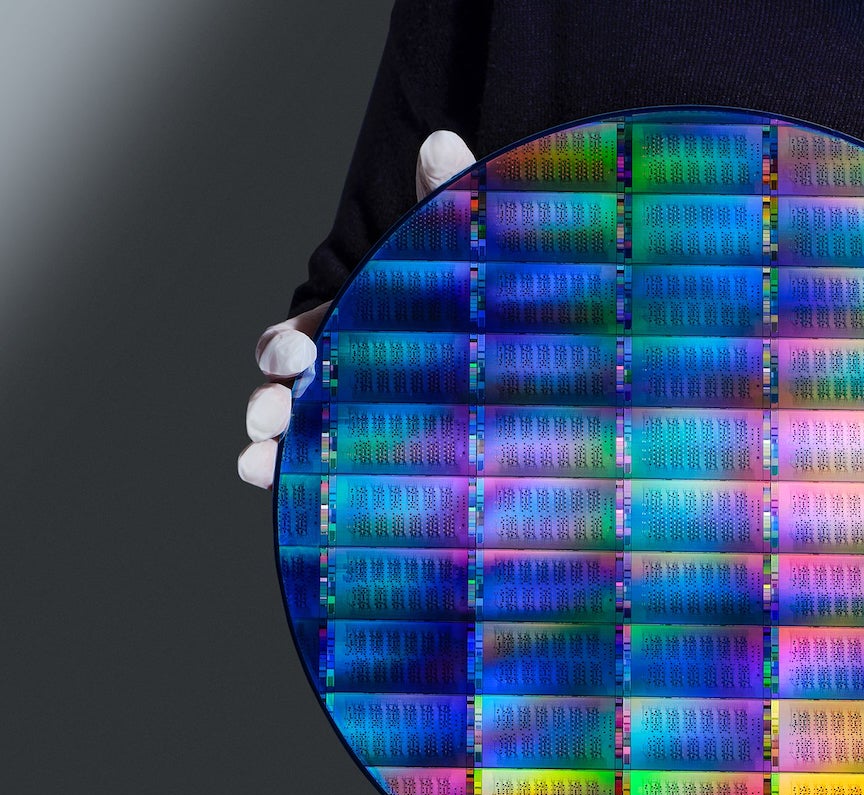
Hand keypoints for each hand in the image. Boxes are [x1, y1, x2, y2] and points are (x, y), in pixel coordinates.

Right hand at [236, 130, 476, 487]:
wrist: (512, 363)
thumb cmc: (466, 303)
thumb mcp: (457, 252)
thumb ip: (447, 200)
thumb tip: (443, 141)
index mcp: (340, 330)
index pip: (291, 338)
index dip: (285, 346)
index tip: (301, 353)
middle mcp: (331, 379)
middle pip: (277, 393)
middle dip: (266, 402)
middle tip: (274, 413)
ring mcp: (345, 423)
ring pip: (288, 440)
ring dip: (267, 451)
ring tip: (262, 465)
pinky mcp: (367, 464)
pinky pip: (320, 481)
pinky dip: (293, 488)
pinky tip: (284, 496)